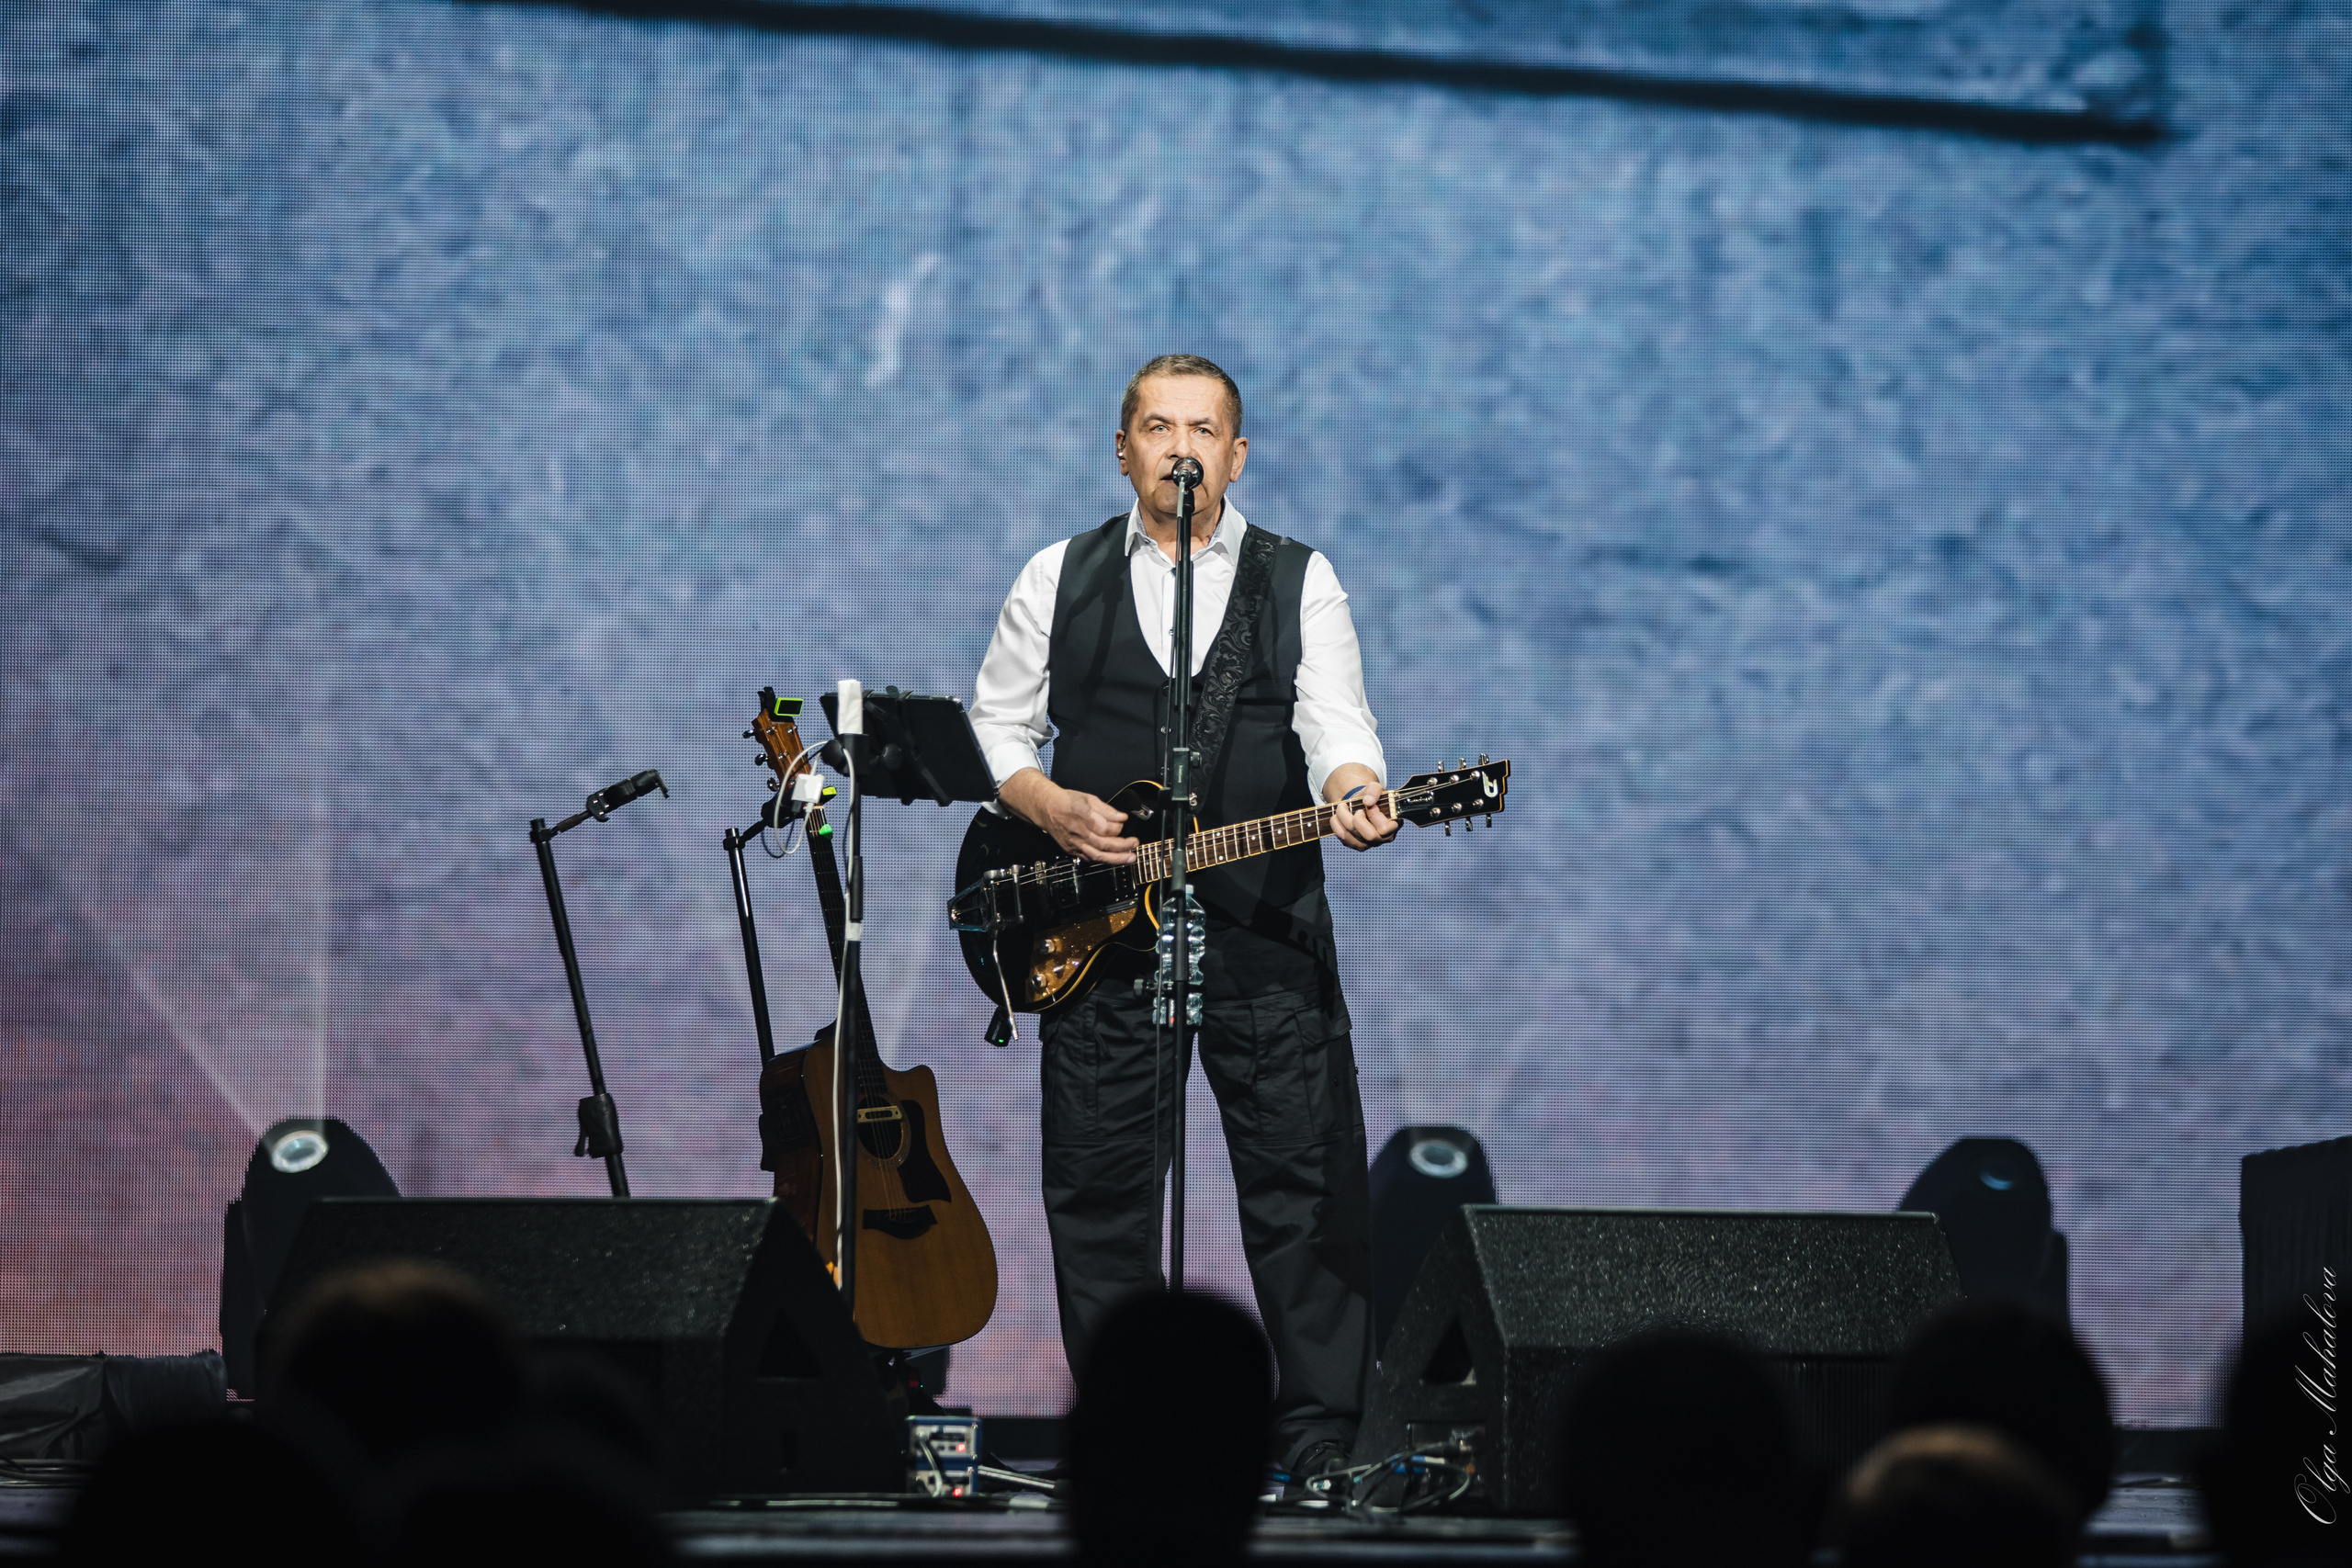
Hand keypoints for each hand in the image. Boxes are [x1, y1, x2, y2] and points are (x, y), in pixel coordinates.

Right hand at [1000, 768, 1137, 863]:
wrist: (1046, 809)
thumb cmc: (1067, 802)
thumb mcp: (1088, 798)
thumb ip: (1107, 809)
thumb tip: (1122, 817)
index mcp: (1082, 815)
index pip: (1105, 827)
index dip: (1118, 827)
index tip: (1124, 823)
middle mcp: (1078, 831)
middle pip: (1103, 844)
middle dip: (1123, 846)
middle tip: (1135, 843)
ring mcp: (1074, 843)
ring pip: (1097, 855)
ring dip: (1116, 859)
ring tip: (1130, 858)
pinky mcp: (1072, 850)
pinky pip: (1090, 858)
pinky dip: (1103, 860)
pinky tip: (1114, 859)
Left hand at [1325, 764, 1396, 851]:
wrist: (1361, 803)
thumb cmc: (1371, 797)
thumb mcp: (1375, 788)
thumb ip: (1374, 790)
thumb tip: (1368, 801)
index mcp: (1393, 825)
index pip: (1384, 828)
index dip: (1374, 815)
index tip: (1368, 804)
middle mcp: (1383, 838)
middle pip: (1370, 836)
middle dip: (1357, 820)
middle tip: (1353, 807)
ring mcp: (1370, 844)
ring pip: (1354, 838)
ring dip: (1344, 820)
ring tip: (1341, 807)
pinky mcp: (1356, 845)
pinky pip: (1345, 840)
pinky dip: (1337, 827)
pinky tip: (1336, 817)